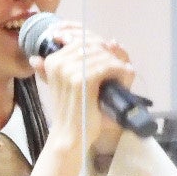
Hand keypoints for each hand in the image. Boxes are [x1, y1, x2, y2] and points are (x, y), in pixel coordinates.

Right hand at [29, 22, 134, 154]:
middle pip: (92, 45)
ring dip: (116, 63)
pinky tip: (124, 75)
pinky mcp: (82, 80)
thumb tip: (110, 41)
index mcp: (52, 60)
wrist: (71, 136)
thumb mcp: (72, 83)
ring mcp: (69, 70)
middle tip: (120, 66)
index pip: (81, 39)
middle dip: (109, 54)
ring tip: (123, 72)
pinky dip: (119, 70)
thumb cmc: (74, 111)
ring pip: (101, 54)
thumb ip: (80, 62)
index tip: (111, 56)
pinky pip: (107, 66)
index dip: (100, 46)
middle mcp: (58, 61)